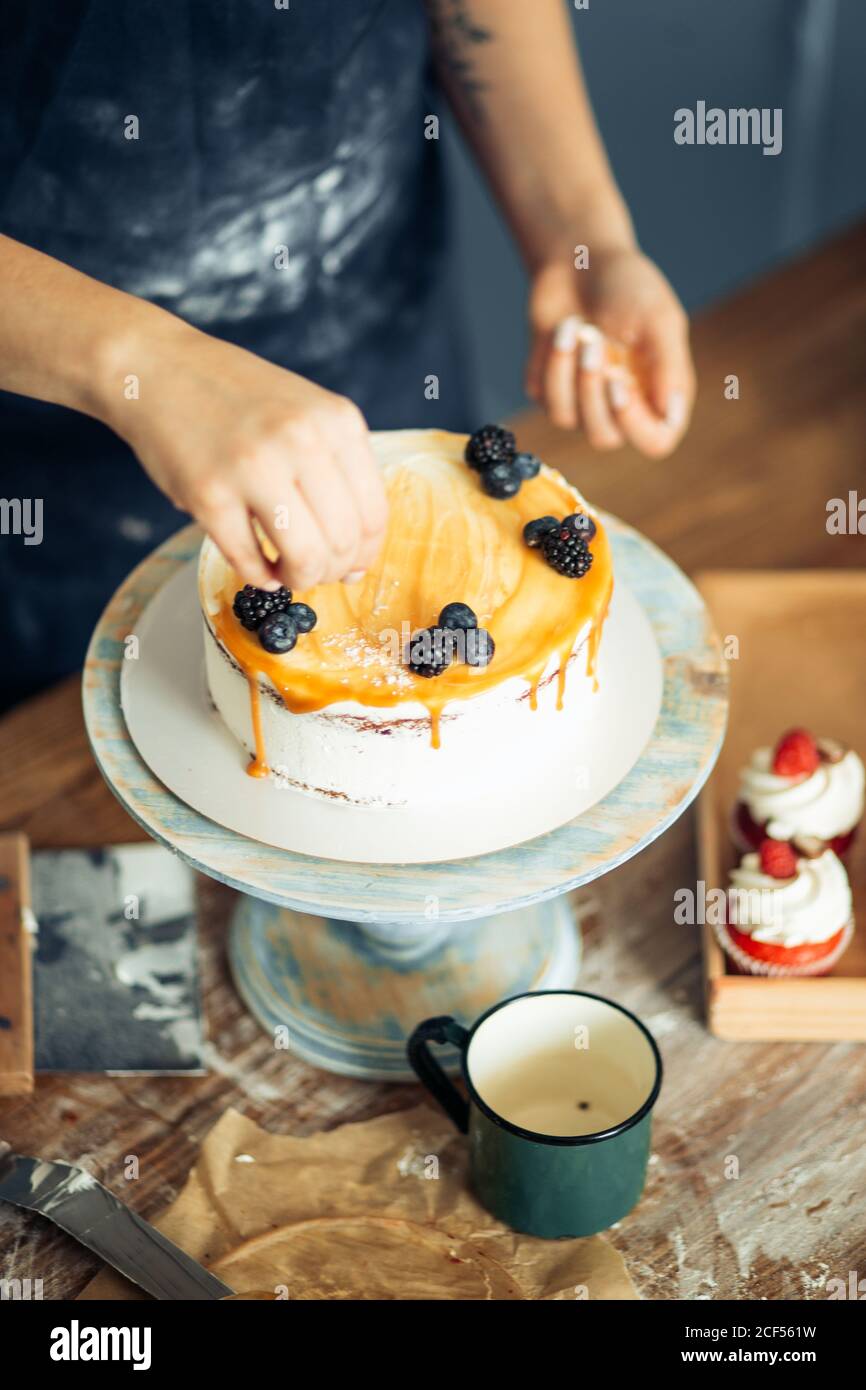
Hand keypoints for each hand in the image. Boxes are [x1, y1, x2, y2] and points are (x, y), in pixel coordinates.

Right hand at [103, 320, 387, 591]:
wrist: (159, 368)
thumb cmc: (237, 398)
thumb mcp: (306, 412)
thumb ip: (337, 471)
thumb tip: (357, 557)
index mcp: (337, 421)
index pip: (374, 515)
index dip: (365, 554)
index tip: (351, 565)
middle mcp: (302, 441)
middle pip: (343, 543)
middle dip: (332, 571)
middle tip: (312, 569)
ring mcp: (254, 468)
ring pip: (306, 559)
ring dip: (299, 579)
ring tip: (285, 571)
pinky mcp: (208, 495)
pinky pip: (250, 562)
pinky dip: (259, 577)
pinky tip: (258, 567)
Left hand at [525, 248, 695, 456]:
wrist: (580, 261)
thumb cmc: (627, 285)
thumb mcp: (657, 317)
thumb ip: (668, 365)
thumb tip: (669, 410)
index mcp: (660, 392)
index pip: (656, 441)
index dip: (635, 424)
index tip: (619, 383)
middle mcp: (623, 405)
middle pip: (605, 437)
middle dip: (590, 390)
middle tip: (593, 339)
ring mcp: (584, 401)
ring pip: (567, 418)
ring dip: (564, 370)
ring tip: (574, 325)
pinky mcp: (550, 389)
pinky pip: (542, 396)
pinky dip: (547, 359)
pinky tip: (560, 328)